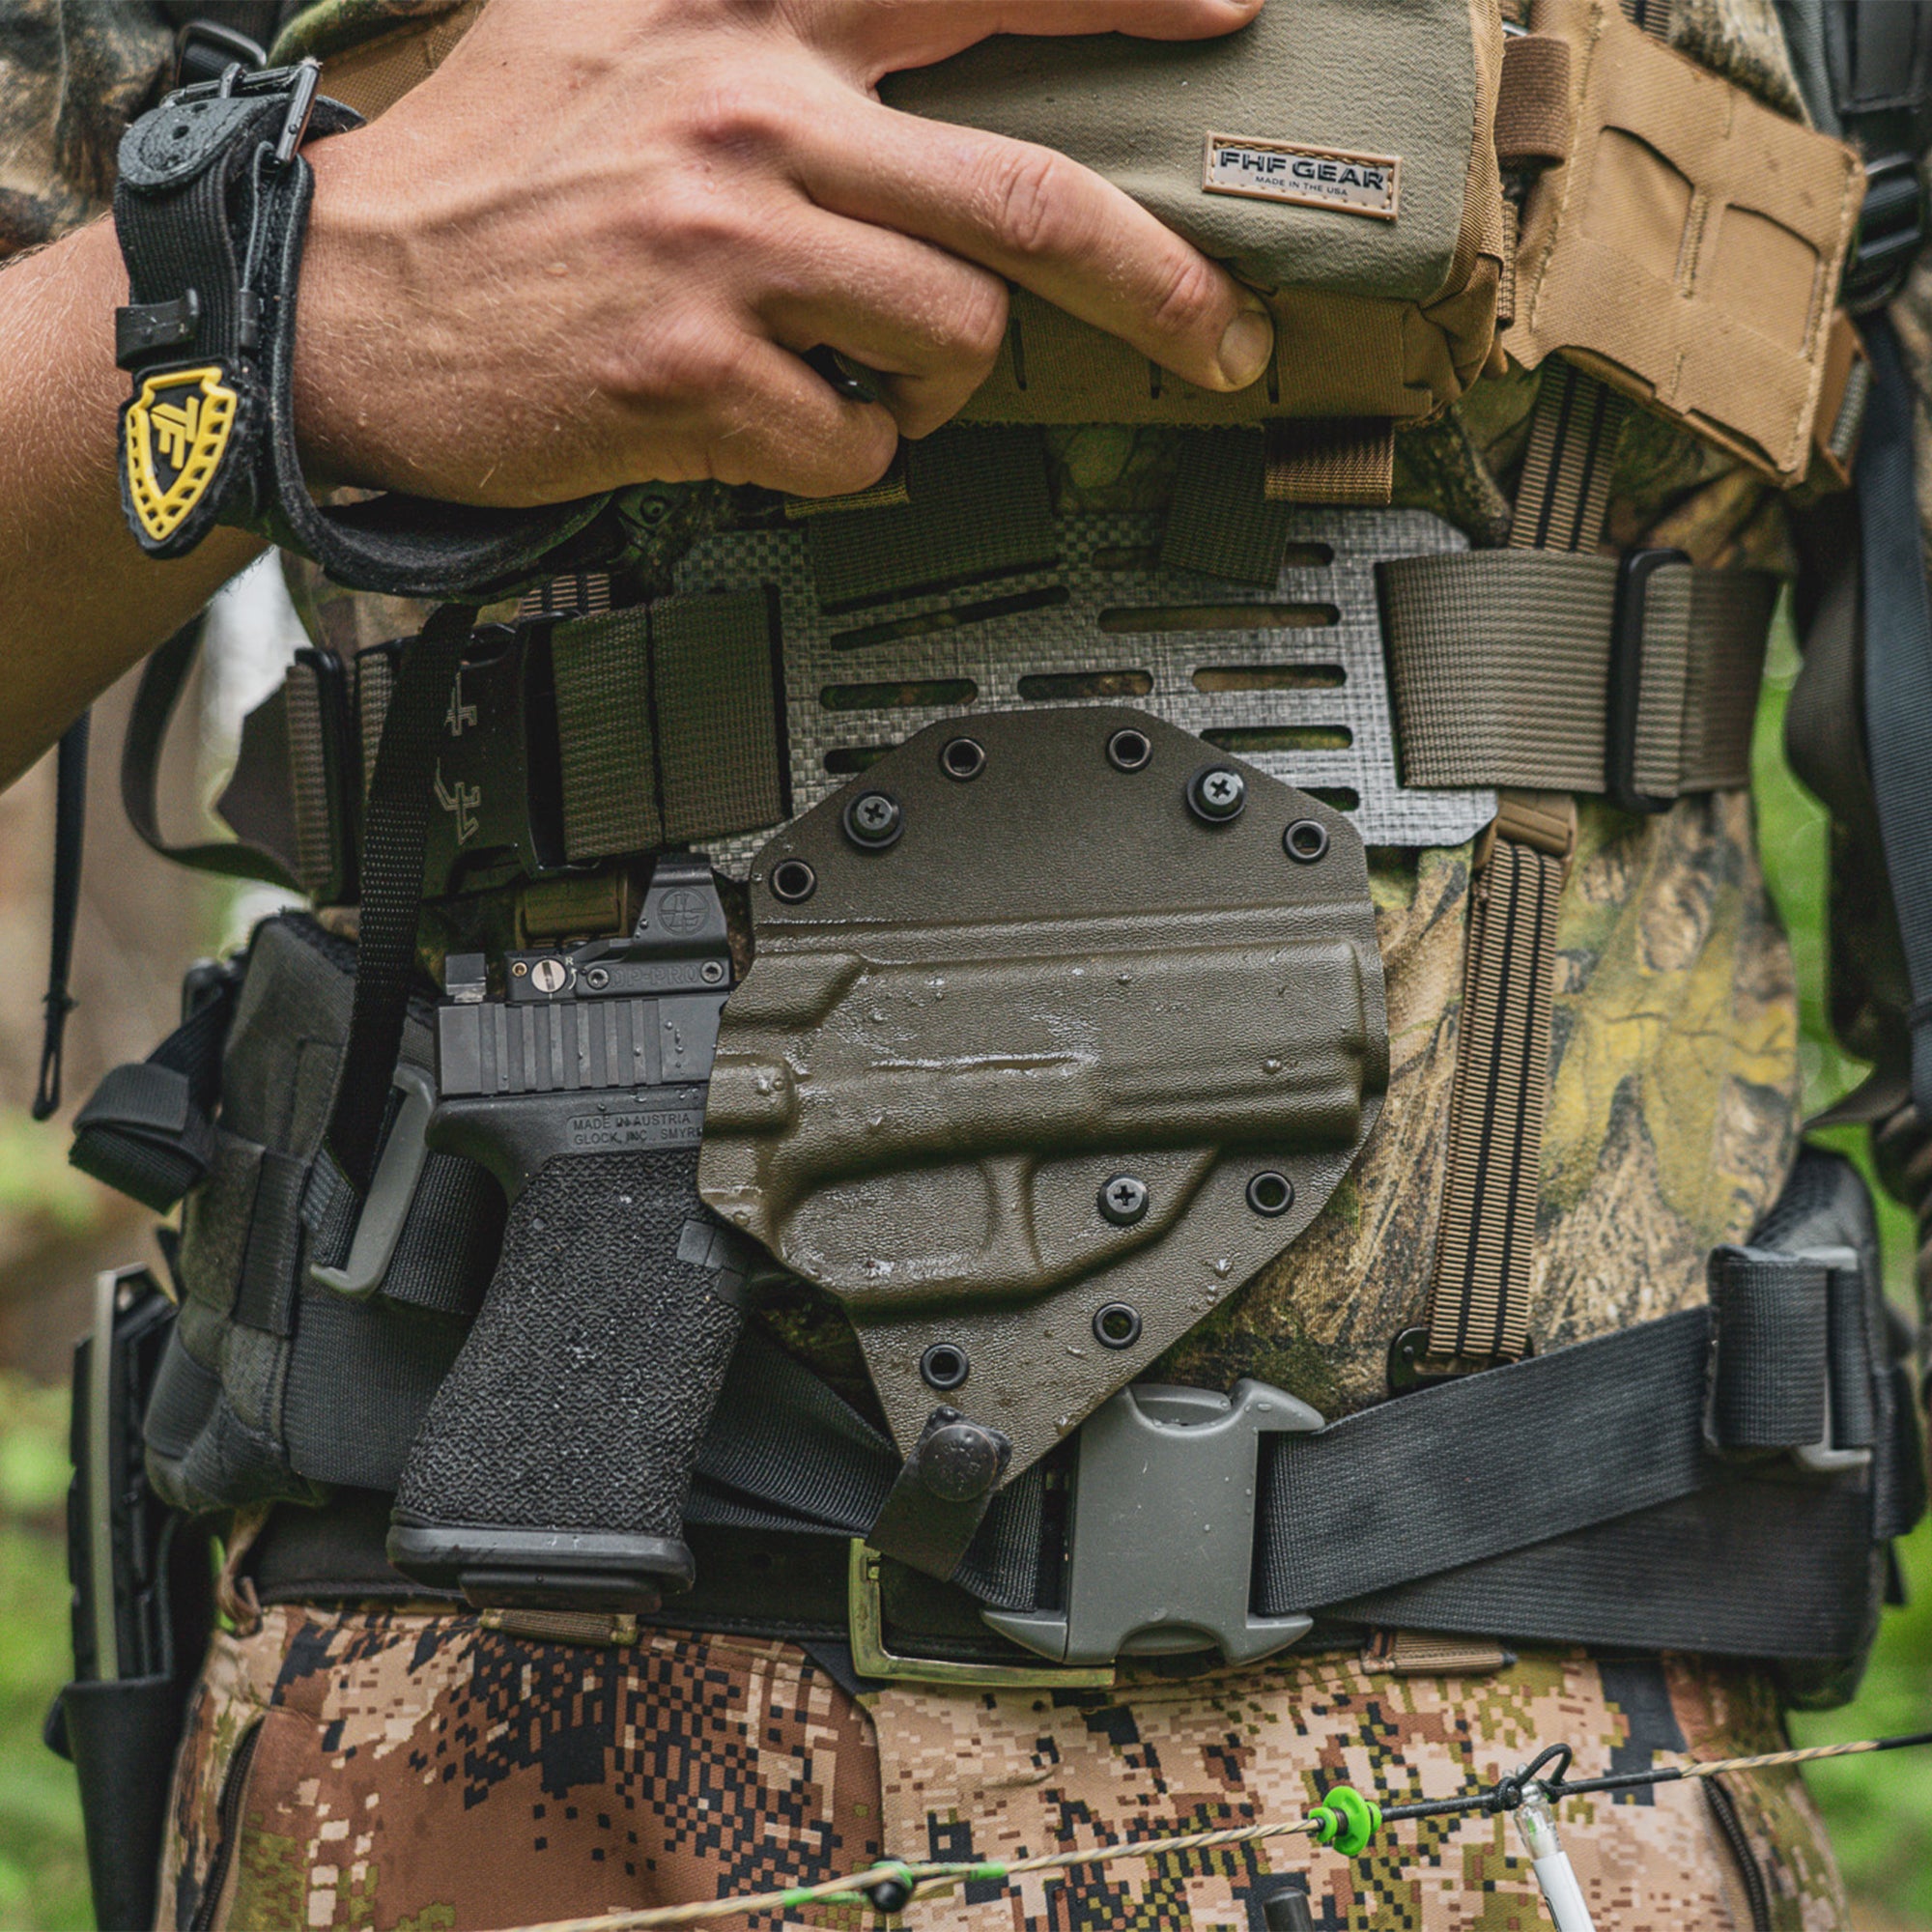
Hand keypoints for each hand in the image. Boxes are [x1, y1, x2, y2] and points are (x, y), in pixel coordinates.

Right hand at [295, 0, 1272, 502]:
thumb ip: (775, 31)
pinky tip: (779, 427)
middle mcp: (748, 108)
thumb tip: (918, 94)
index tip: (1229, 3)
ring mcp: (722, 247)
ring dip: (933, 378)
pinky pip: (861, 445)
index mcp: (740, 4)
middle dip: (1153, 282)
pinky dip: (846, 456)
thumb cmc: (497, 174)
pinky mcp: (692, 374)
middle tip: (1220, 336)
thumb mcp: (621, 29)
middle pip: (1024, 196)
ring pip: (952, 336)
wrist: (344, 298)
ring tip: (854, 369)